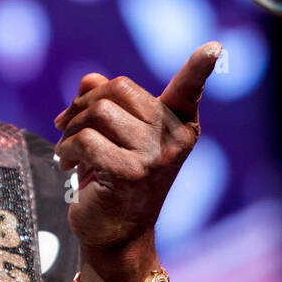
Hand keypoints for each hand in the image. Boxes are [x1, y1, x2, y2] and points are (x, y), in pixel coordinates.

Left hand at [53, 42, 220, 281]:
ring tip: (69, 150)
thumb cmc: (113, 178)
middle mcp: (174, 138)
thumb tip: (90, 79)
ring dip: (71, 129)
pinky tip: (68, 165)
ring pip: (97, 113)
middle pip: (116, 89)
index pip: (189, 89)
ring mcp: (155, 156)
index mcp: (178, 124)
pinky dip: (67, 150)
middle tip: (69, 127)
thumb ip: (104, 100)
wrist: (114, 235)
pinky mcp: (130, 173)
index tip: (214, 46)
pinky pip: (85, 140)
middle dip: (83, 104)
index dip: (199, 67)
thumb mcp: (113, 135)